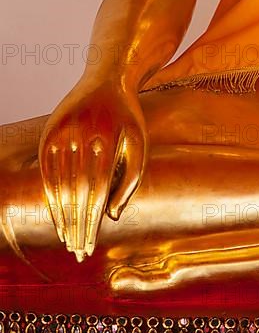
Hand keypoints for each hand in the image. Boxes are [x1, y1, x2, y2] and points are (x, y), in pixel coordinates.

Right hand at [39, 82, 146, 260]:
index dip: (91, 221)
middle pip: (75, 192)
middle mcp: (79, 136)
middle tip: (79, 252)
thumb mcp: (138, 144)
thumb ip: (129, 180)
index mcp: (106, 139)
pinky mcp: (48, 133)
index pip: (96, 191)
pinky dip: (50, 196)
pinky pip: (46, 172)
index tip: (91, 245)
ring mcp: (60, 134)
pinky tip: (56, 216)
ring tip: (68, 240)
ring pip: (58, 184)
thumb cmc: (128, 118)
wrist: (107, 80)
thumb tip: (113, 216)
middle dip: (77, 225)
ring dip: (62, 216)